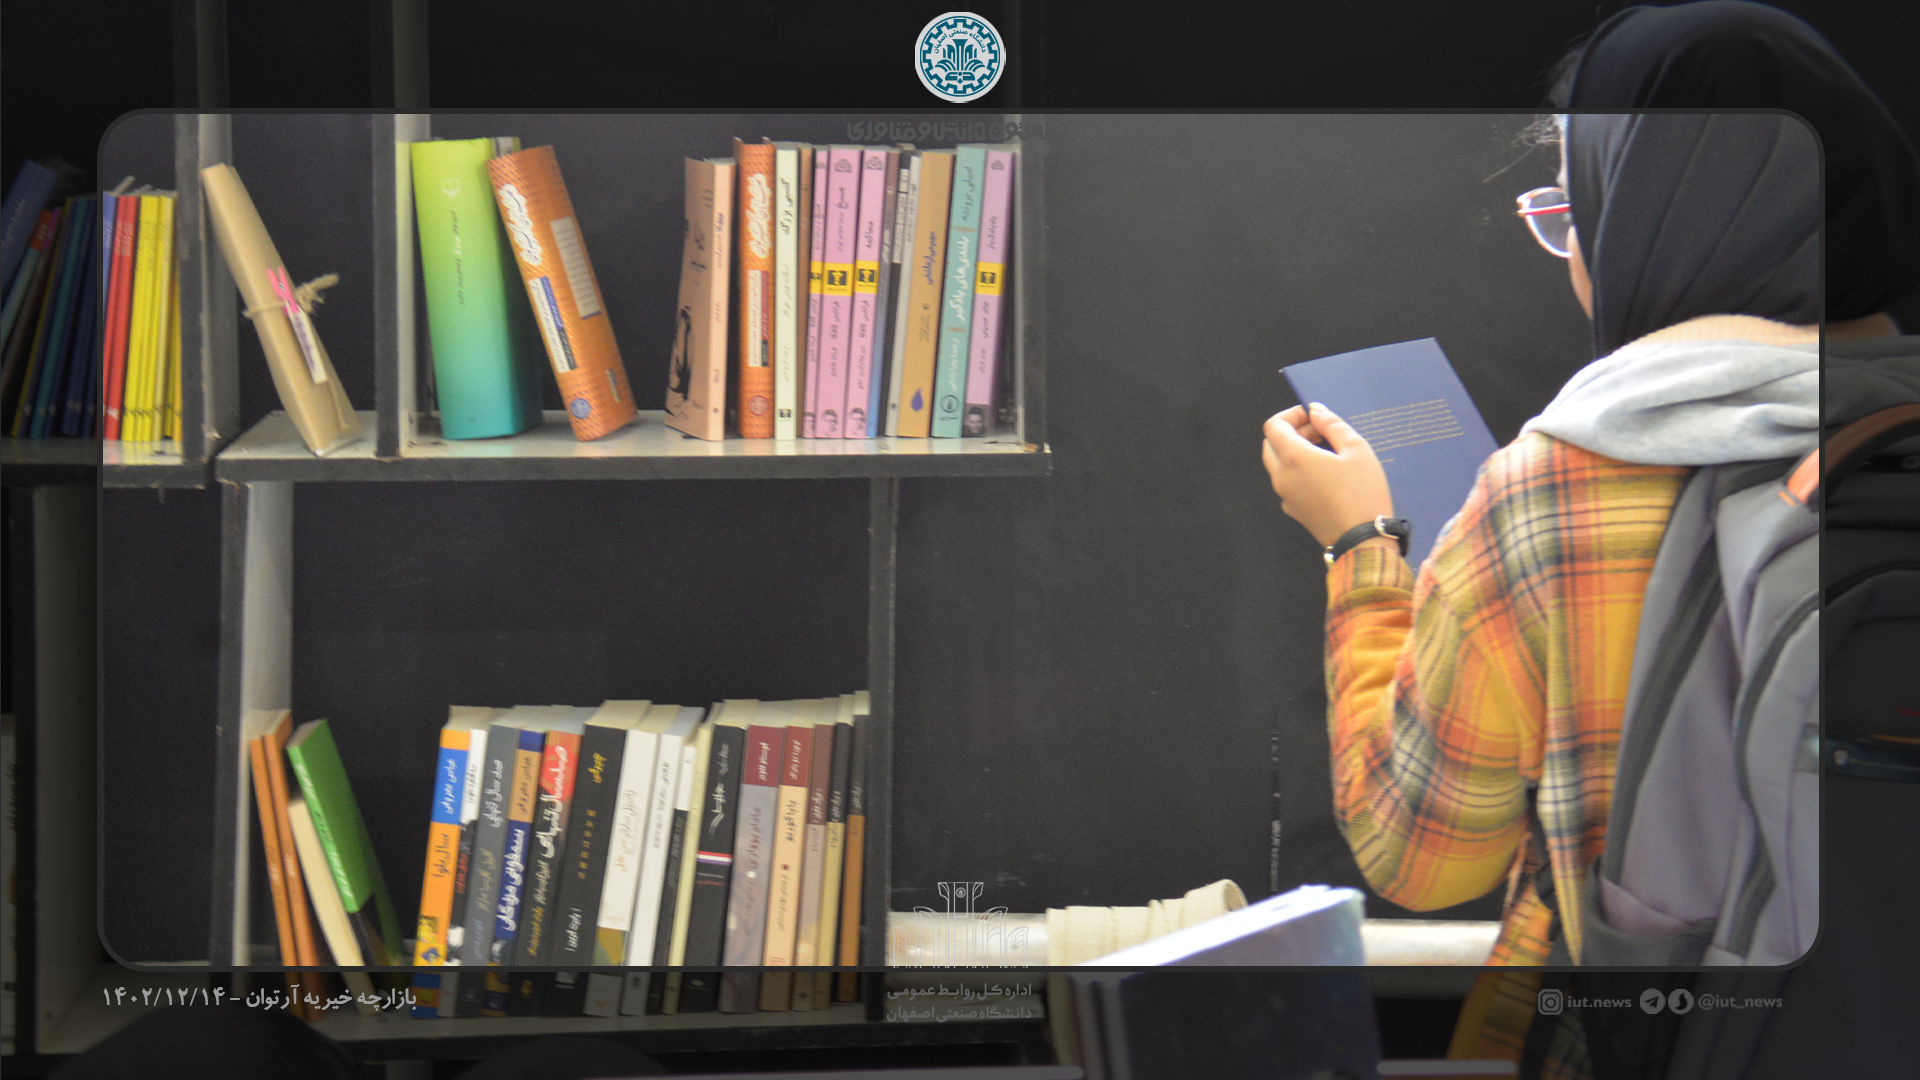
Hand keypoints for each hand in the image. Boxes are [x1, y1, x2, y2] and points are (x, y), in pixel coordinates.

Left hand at [1262, 402, 1393, 547]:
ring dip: (1296, 451)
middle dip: (1293, 431)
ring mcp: (1285, 496)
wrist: (1362, 540)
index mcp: (1293, 458)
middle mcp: (1281, 477)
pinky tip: (1326, 474)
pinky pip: (1288, 482)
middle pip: (1272, 444)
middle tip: (1321, 432)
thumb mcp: (1356, 449)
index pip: (1273, 426)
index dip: (1291, 415)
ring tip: (1328, 451)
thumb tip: (1315, 410)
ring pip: (1278, 464)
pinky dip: (1299, 470)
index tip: (1312, 416)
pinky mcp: (1293, 510)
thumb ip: (1332, 425)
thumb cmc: (1362, 491)